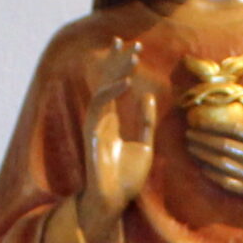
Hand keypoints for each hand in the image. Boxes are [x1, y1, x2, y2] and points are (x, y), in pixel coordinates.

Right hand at [77, 39, 157, 242]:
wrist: (115, 200)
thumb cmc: (126, 178)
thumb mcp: (144, 145)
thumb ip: (145, 122)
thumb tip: (148, 95)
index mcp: (112, 120)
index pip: (115, 86)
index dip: (121, 65)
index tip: (132, 47)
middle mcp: (101, 119)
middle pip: (107, 82)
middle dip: (118, 61)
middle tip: (131, 42)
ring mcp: (96, 125)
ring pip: (103, 88)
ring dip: (117, 71)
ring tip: (132, 56)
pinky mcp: (93, 133)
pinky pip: (100, 106)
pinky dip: (112, 92)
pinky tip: (126, 81)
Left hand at [186, 108, 242, 232]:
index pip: (235, 130)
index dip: (214, 126)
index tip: (201, 121)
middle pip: (224, 147)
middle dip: (203, 141)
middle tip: (188, 135)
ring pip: (223, 166)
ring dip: (204, 157)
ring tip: (191, 149)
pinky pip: (230, 185)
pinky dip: (215, 176)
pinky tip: (205, 170)